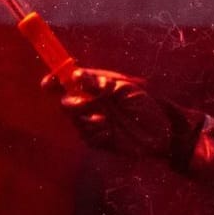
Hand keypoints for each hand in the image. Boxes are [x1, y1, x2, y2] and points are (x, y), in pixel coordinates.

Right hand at [50, 68, 202, 169]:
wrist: (164, 131)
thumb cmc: (148, 104)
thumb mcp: (126, 88)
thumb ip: (100, 82)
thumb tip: (77, 74)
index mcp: (95, 86)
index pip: (67, 80)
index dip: (54, 80)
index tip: (49, 82)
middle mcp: (91, 103)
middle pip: (65, 101)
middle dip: (72, 102)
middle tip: (88, 103)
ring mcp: (93, 122)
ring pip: (74, 119)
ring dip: (87, 118)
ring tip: (107, 120)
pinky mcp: (98, 140)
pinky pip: (86, 136)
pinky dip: (96, 132)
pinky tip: (111, 132)